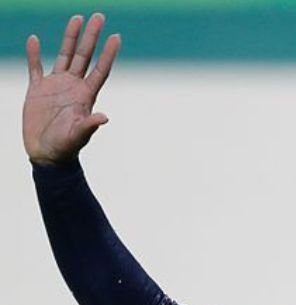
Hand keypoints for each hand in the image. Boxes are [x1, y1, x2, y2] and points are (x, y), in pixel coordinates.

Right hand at [23, 13, 120, 165]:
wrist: (46, 154)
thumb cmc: (65, 147)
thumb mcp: (78, 136)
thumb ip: (90, 125)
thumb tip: (104, 117)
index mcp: (85, 95)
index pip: (100, 69)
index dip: (108, 53)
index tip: (116, 36)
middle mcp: (73, 86)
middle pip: (85, 56)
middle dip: (91, 36)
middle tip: (99, 16)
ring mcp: (56, 86)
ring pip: (65, 55)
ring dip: (70, 37)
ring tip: (76, 18)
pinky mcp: (38, 90)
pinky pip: (35, 67)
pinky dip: (34, 54)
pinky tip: (35, 40)